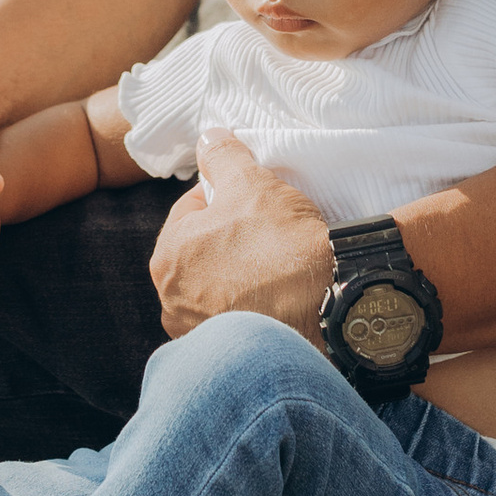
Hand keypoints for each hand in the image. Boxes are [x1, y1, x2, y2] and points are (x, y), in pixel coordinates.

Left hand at [148, 131, 332, 343]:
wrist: (327, 310)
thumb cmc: (280, 246)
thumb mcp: (250, 182)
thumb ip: (222, 156)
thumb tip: (209, 138)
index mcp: (168, 256)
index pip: (192, 210)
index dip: (224, 198)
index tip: (252, 201)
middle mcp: (172, 301)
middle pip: (203, 251)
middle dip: (230, 238)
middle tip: (265, 231)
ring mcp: (199, 333)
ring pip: (219, 286)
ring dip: (241, 274)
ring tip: (274, 264)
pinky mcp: (231, 356)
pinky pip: (238, 317)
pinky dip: (253, 306)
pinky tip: (277, 296)